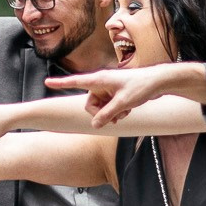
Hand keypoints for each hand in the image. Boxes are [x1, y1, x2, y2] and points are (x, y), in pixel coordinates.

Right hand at [46, 63, 191, 125]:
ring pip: (100, 108)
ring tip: (123, 114)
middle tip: (114, 117)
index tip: (47, 81)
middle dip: (99, 113)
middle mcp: (102, 83)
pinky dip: (115, 112)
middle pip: (89, 103)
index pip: (75, 82)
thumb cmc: (141, 87)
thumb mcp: (122, 104)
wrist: (159, 82)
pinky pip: (108, 107)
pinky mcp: (116, 94)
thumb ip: (106, 115)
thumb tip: (95, 125)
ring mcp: (109, 89)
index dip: (60, 83)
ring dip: (109, 114)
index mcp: (100, 80)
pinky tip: (126, 112)